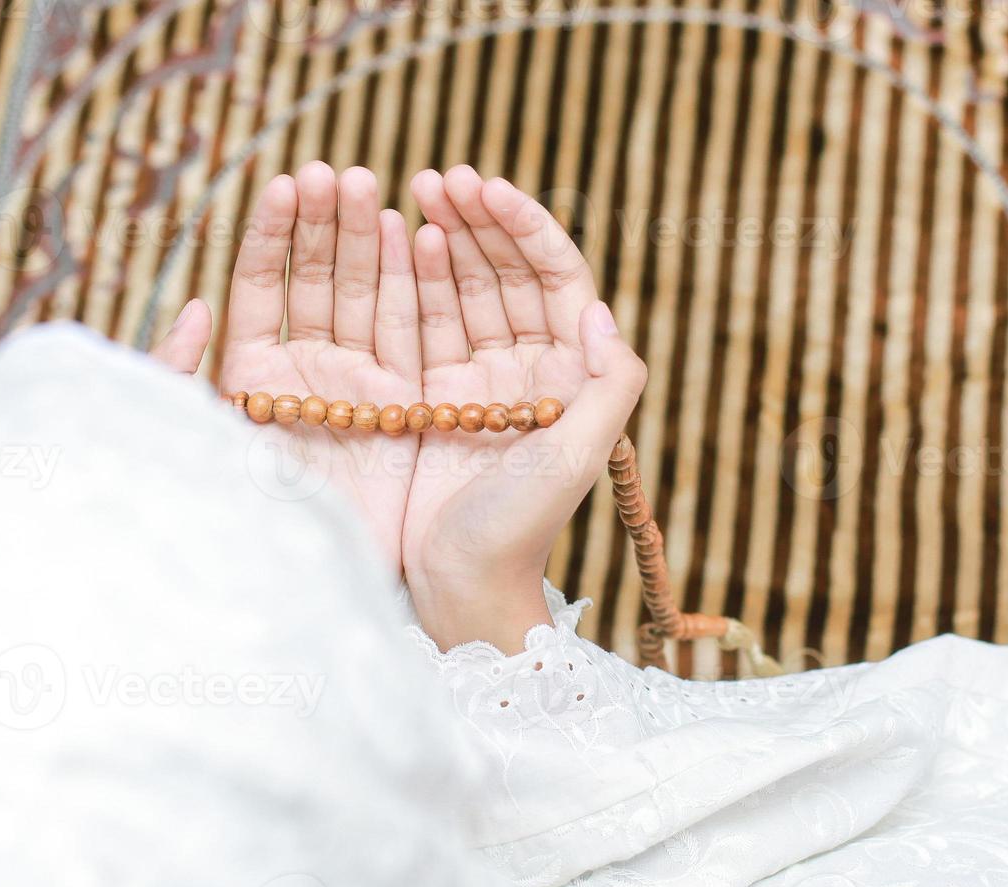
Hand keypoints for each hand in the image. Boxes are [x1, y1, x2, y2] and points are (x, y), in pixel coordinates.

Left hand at [153, 163, 422, 576]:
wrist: (316, 585)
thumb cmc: (245, 519)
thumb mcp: (194, 442)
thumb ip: (179, 374)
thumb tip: (193, 304)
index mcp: (252, 377)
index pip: (263, 286)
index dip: (275, 234)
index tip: (288, 184)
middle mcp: (307, 375)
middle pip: (318, 280)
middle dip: (327, 222)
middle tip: (339, 172)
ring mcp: (359, 386)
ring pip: (364, 297)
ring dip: (368, 240)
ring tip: (371, 187)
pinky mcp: (405, 405)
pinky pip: (409, 334)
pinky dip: (410, 286)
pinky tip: (413, 238)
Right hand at [404, 166, 645, 651]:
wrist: (461, 588)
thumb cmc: (522, 529)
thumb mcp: (577, 456)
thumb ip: (609, 383)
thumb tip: (604, 308)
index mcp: (573, 376)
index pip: (558, 280)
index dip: (528, 229)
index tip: (488, 190)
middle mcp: (529, 369)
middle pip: (509, 274)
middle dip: (480, 221)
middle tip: (440, 176)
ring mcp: (478, 379)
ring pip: (465, 289)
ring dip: (445, 238)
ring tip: (413, 191)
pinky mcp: (431, 395)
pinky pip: (424, 322)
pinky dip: (413, 279)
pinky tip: (398, 239)